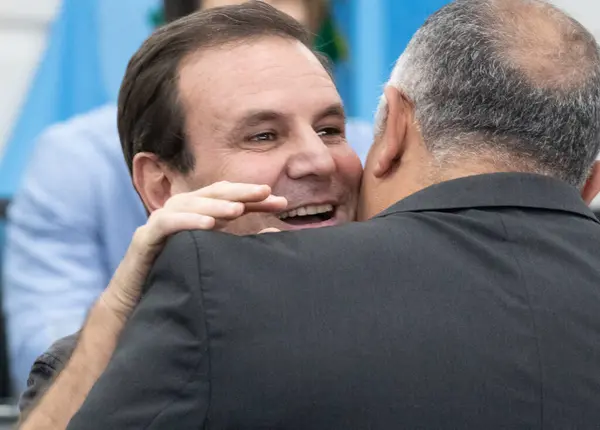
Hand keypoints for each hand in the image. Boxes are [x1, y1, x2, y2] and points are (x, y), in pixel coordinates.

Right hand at [102, 182, 286, 321]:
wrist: (137, 307)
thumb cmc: (180, 280)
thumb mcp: (217, 258)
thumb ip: (241, 244)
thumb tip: (277, 234)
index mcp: (198, 216)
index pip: (229, 199)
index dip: (254, 199)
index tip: (282, 203)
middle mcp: (180, 214)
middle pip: (211, 194)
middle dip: (239, 191)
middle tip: (265, 193)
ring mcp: (161, 223)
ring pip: (188, 204)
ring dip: (215, 205)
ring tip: (238, 209)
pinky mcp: (145, 239)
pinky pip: (165, 223)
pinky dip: (187, 220)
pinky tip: (209, 224)